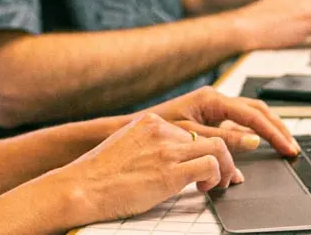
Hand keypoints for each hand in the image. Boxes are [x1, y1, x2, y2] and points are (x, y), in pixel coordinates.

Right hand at [50, 113, 238, 224]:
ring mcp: (167, 149)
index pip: (192, 129)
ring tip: (222, 183)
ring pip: (218, 147)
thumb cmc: (99, 175)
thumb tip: (169, 160)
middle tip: (226, 176)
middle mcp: (161, 130)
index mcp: (150, 122)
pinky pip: (211, 166)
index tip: (214, 161)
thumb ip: (149, 146)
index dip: (207, 148)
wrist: (83, 186)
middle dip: (224, 157)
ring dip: (227, 167)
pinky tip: (205, 189)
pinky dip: (216, 178)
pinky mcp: (171, 171)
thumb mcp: (126, 147)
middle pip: (209, 135)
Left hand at [143, 87, 299, 157]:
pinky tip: (261, 146)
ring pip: (251, 115)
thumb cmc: (158, 130)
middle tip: (292, 146)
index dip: (273, 132)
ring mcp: (215, 108)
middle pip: (257, 110)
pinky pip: (238, 124)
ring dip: (268, 129)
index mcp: (212, 100)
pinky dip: (252, 135)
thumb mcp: (193, 137)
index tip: (287, 147)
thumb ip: (224, 139)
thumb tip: (254, 142)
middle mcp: (216, 100)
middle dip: (277, 127)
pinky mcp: (211, 117)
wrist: (136, 128)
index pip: (252, 115)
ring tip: (284, 144)